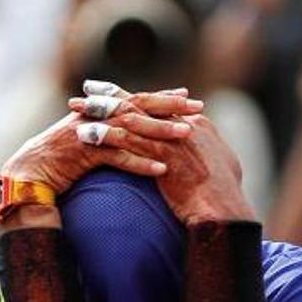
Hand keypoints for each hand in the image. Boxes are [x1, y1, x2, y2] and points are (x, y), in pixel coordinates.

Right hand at [1, 87, 199, 197]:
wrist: (28, 173)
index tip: (186, 97)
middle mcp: (95, 118)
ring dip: (160, 132)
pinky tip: (161, 169)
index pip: (134, 99)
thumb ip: (106, 134)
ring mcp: (90, 134)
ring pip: (131, 129)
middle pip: (138, 107)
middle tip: (198, 109)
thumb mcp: (85, 141)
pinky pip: (116, 158)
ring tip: (187, 135)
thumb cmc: (58, 161)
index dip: (160, 97)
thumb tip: (129, 135)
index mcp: (97, 113)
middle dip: (169, 107)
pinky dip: (139, 163)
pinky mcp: (84, 154)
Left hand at [66, 82, 253, 222]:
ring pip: (129, 118)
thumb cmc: (224, 197)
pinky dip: (105, 135)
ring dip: (101, 112)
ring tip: (77, 108)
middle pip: (141, 104)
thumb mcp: (223, 168)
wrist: (224, 212)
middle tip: (87, 89)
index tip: (115, 92)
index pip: (159, 105)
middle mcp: (183, 125)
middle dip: (111, 96)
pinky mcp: (162, 155)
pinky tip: (84, 133)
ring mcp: (173, 138)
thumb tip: (214, 154)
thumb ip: (212, 154)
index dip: (135, 97)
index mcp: (197, 125)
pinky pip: (127, 140)